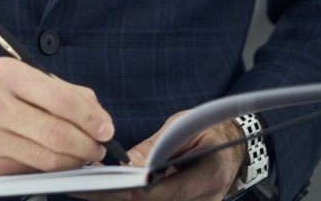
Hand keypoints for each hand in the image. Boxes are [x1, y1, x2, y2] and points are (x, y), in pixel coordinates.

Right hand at [0, 59, 115, 175]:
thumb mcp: (21, 75)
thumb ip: (63, 91)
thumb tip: (99, 117)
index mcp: (6, 74)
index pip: (61, 100)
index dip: (90, 118)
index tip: (106, 129)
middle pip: (55, 133)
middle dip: (87, 145)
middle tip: (98, 148)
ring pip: (45, 159)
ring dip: (72, 161)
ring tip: (81, 156)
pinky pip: (27, 172)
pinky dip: (46, 169)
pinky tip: (52, 161)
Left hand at [71, 113, 244, 200]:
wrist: (232, 144)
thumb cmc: (209, 130)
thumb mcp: (184, 127)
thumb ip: (157, 146)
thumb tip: (128, 162)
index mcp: (211, 174)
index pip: (171, 191)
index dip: (139, 190)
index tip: (110, 184)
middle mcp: (208, 199)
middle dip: (121, 198)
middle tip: (88, 189)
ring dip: (123, 200)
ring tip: (92, 189)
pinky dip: (135, 199)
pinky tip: (113, 192)